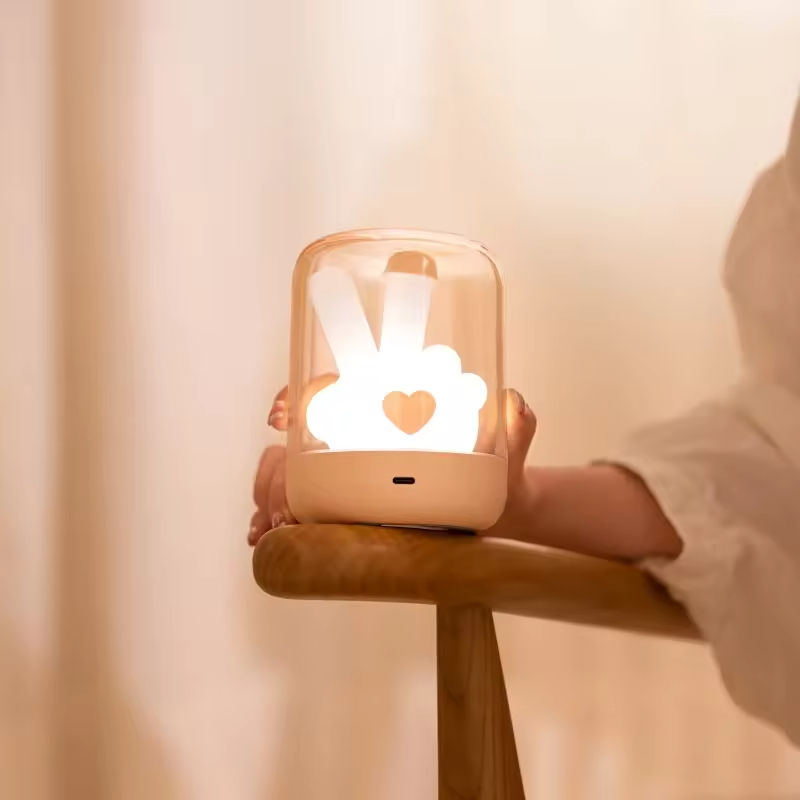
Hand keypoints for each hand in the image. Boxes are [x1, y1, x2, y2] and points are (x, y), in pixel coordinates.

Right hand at [247, 385, 537, 545]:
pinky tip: (265, 534)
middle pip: (307, 437)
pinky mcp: (361, 509)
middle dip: (278, 455)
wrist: (503, 513)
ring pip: (299, 474)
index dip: (306, 394)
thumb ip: (517, 421)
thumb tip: (511, 401)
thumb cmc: (502, 469)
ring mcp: (361, 476)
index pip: (340, 390)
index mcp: (395, 410)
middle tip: (279, 492)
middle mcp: (370, 439)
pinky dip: (282, 516)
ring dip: (271, 491)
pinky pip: (313, 508)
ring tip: (266, 521)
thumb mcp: (511, 442)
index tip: (285, 411)